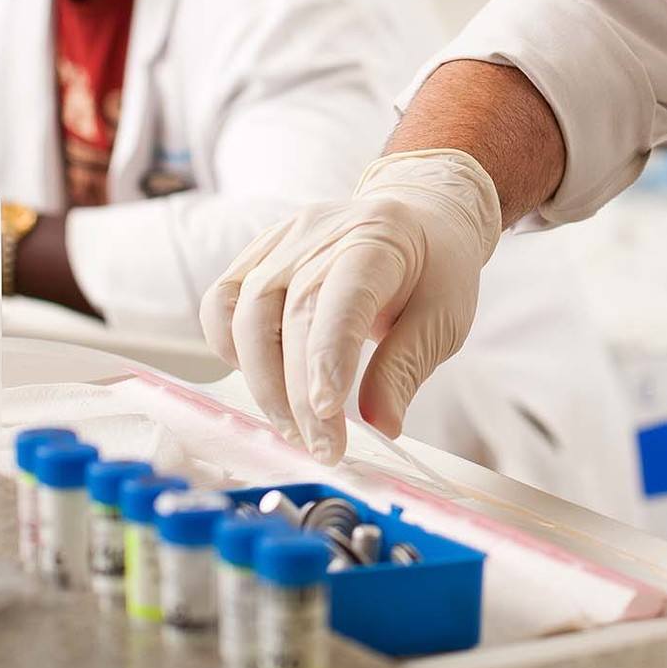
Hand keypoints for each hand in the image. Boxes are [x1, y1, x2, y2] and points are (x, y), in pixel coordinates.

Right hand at [200, 151, 500, 464]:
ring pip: (246, 313)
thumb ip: (409, 366)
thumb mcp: (445, 315)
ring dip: (264, 383)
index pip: (341, 296)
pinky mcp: (255, 255)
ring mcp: (280, 241)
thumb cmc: (434, 269)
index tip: (326, 411)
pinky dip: (230, 348)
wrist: (416, 220)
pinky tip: (264, 379)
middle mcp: (319, 233)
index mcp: (376, 238)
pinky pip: (221, 304)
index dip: (328, 355)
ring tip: (296, 429)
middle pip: (292, 315)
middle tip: (323, 447)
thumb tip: (381, 425)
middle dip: (300, 393)